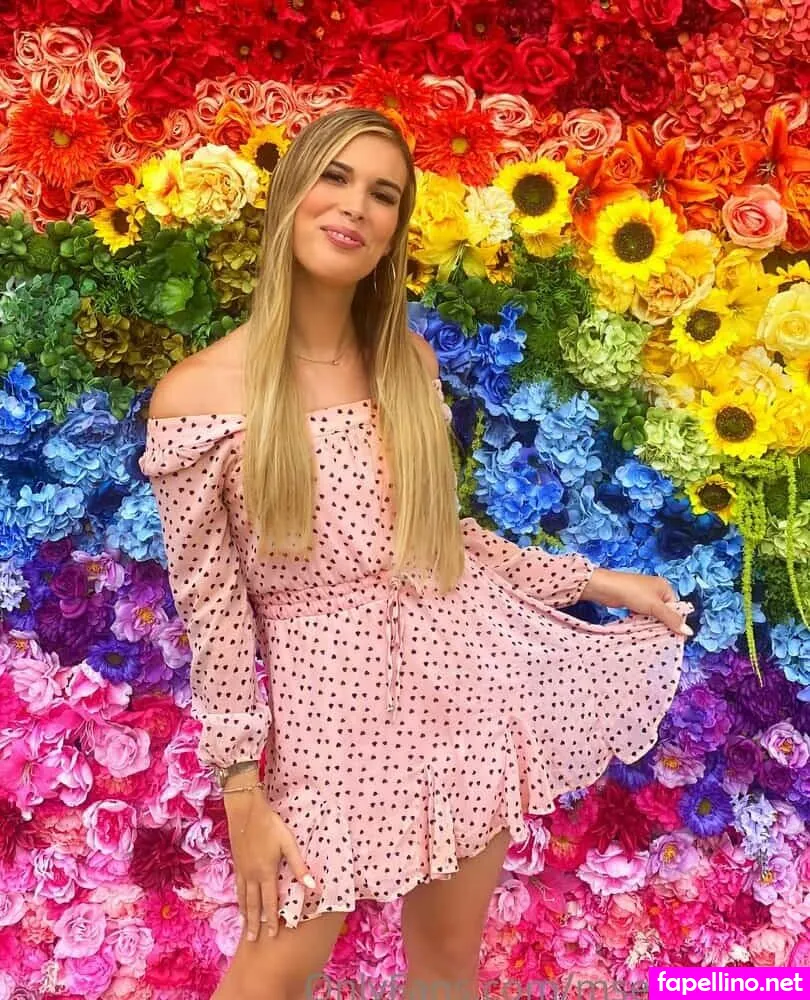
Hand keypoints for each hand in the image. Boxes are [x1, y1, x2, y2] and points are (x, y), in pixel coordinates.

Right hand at [226, 794, 316, 940]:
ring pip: (243, 898)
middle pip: (253, 905)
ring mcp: (242, 870)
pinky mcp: (237, 863)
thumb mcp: (288, 843)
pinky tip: (239, 901)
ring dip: (245, 914)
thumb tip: (312, 884)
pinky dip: (239, 899)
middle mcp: (252, 876)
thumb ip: (298, 865)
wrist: (245, 812)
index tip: (272, 935)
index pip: (270, 902)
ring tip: (245, 927)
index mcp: (266, 873)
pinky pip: (238, 887)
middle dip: (254, 924)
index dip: (272, 919)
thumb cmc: (270, 825)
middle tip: (253, 941)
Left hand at [581, 568, 692, 635]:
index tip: (673, 635)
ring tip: (649, 632)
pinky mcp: (633, 602)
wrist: (605, 588)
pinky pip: (642, 615)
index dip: (674, 621)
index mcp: (665, 587)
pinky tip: (639, 627)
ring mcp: (643, 596)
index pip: (676, 608)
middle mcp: (655, 590)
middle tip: (660, 635)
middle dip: (662, 623)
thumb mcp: (655, 607)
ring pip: (652, 615)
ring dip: (650, 623)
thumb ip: (671, 619)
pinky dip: (641, 621)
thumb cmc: (632, 592)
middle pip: (664, 612)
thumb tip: (689, 632)